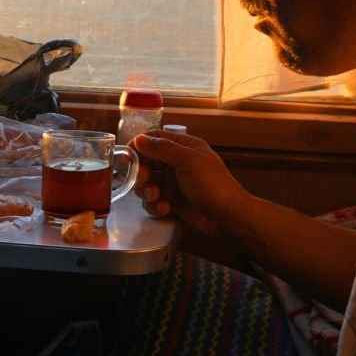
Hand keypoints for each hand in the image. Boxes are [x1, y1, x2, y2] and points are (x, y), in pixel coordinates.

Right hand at [132, 129, 251, 251]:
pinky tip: (165, 209)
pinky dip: (155, 205)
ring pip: (147, 184)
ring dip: (147, 191)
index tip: (127, 156)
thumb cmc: (213, 184)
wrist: (228, 217)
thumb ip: (162, 149)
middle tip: (144, 181)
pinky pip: (154, 201)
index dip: (139, 146)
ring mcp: (174, 183)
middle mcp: (177, 163)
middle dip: (141, 173)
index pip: (155, 139)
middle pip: (147, 162)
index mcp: (184, 147)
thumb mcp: (188, 161)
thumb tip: (139, 139)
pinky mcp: (173, 202)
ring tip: (156, 197)